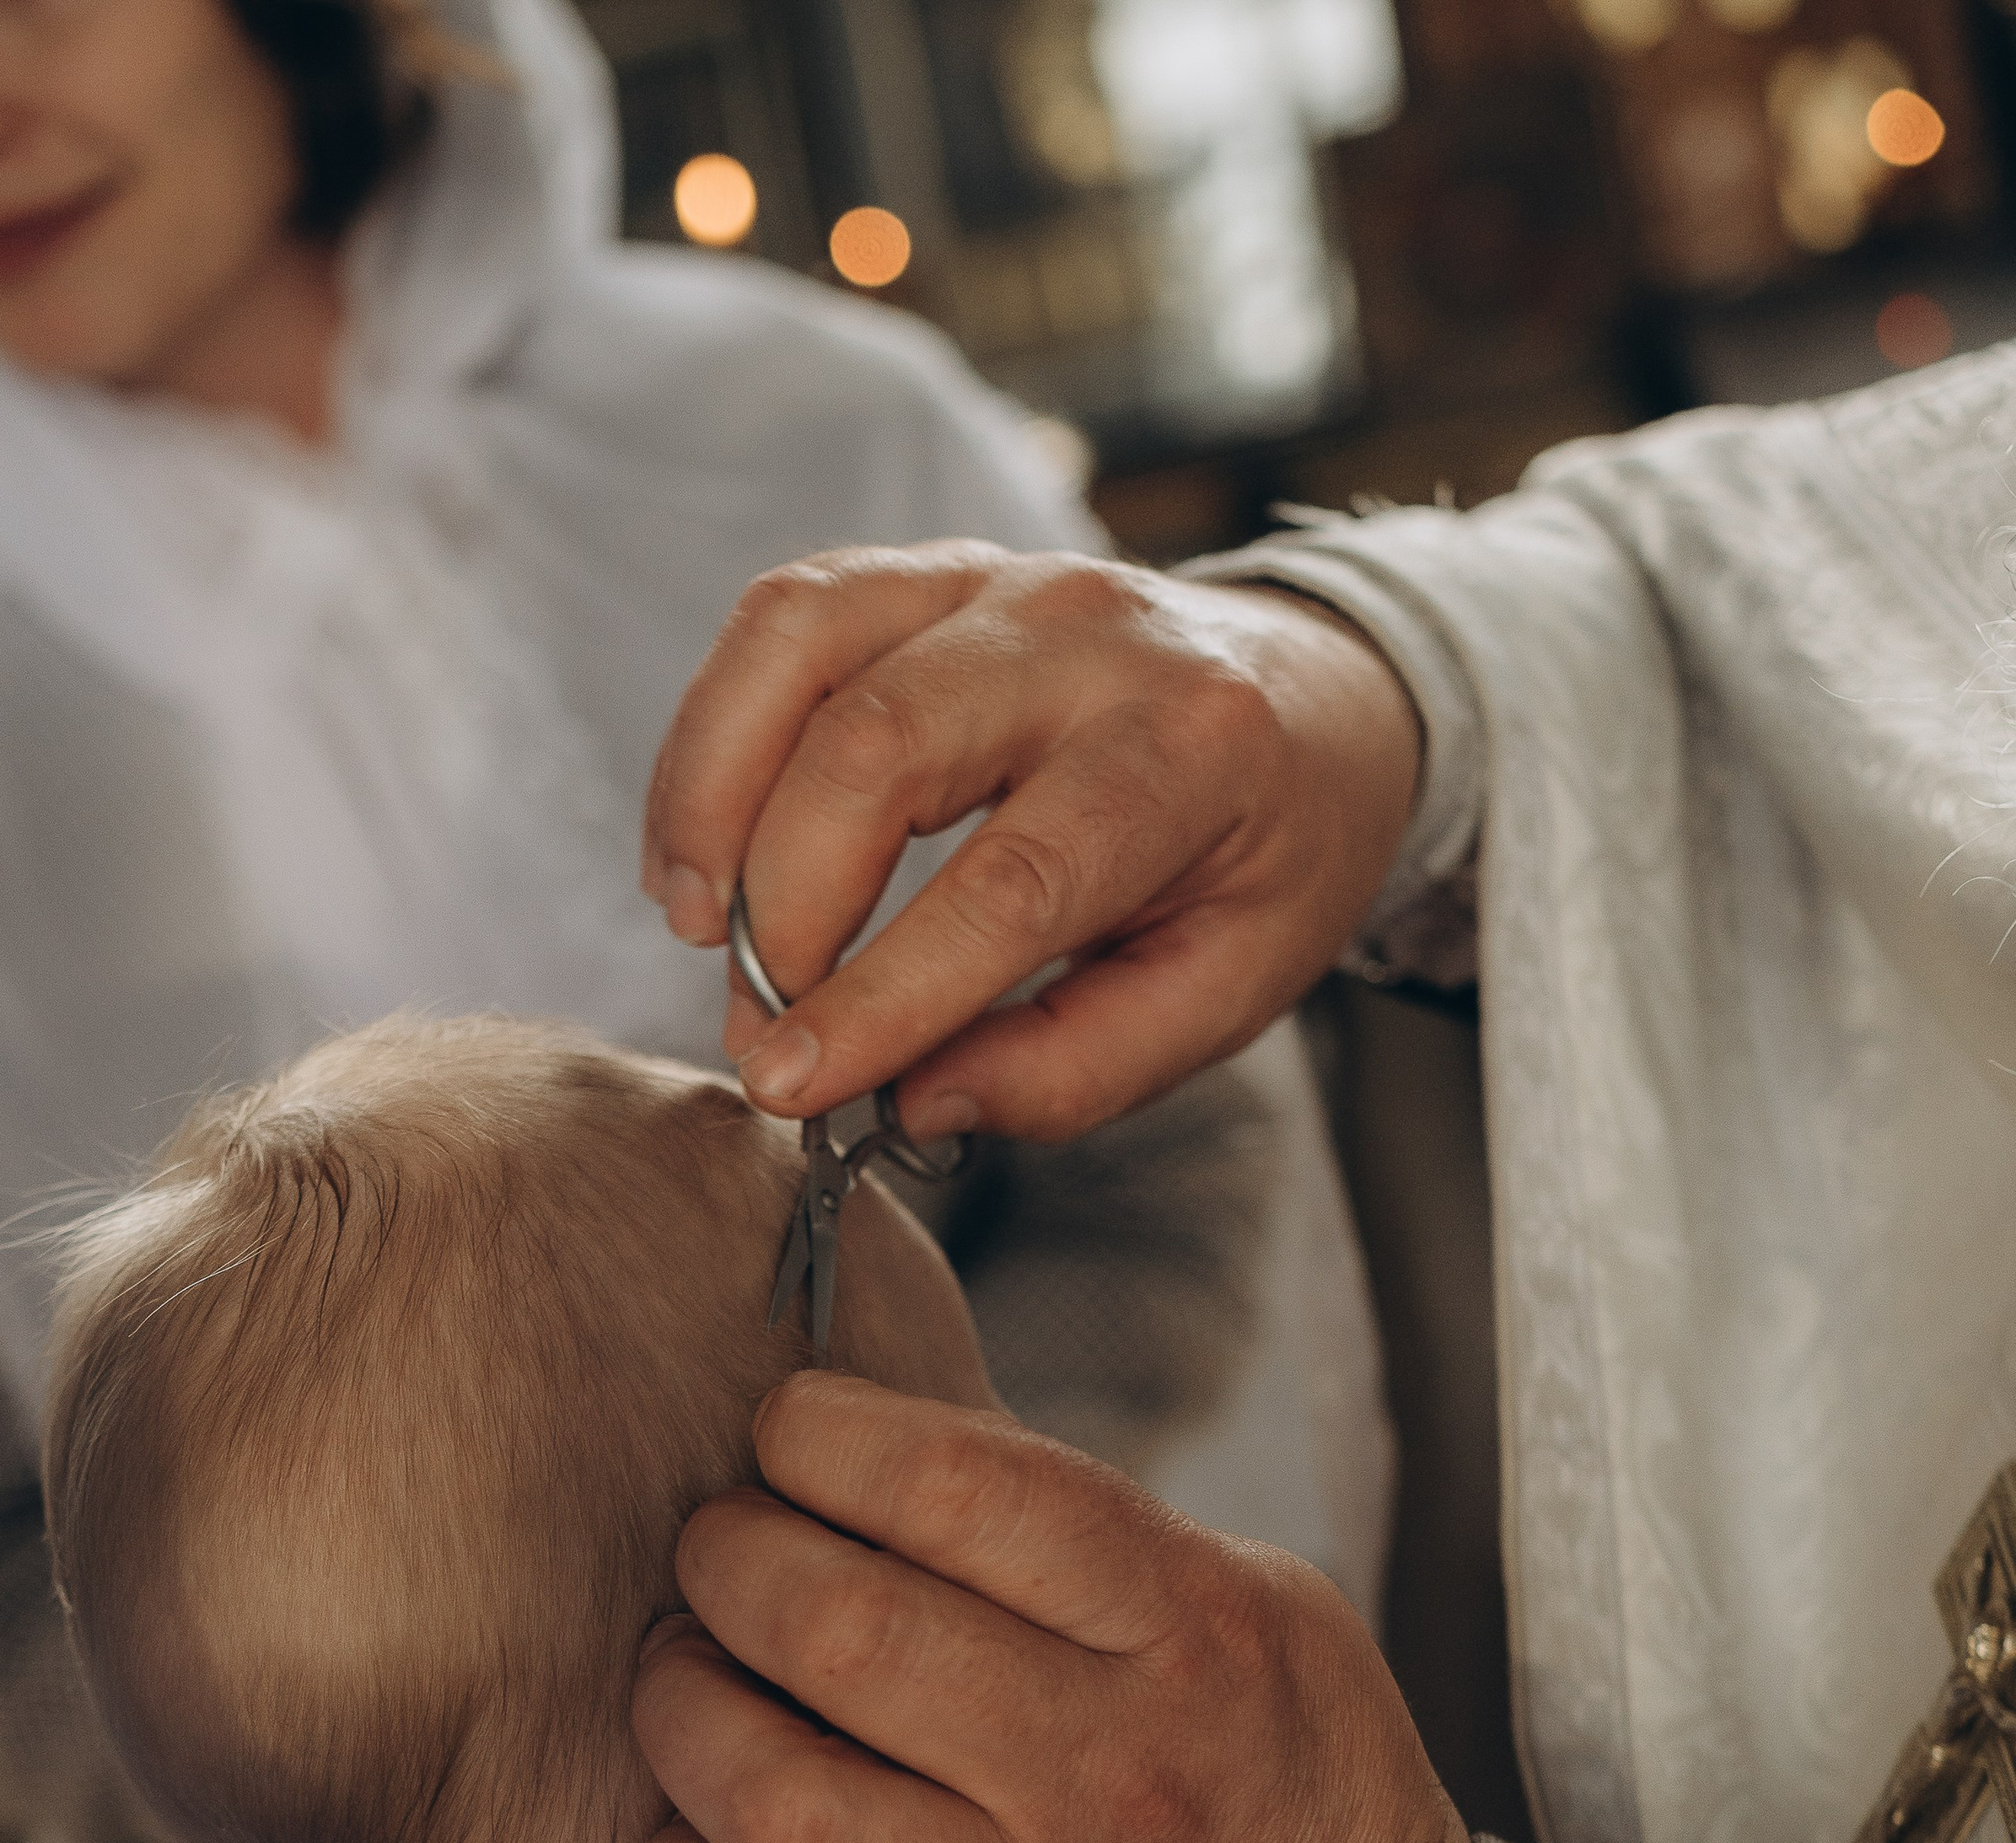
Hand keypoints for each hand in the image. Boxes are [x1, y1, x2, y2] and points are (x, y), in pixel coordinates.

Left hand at [626, 1374, 1464, 1842]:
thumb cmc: (1274, 1769)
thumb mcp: (1248, 1597)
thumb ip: (1077, 1527)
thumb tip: (858, 1456)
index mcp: (1185, 1632)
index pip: (963, 1493)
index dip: (827, 1435)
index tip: (789, 1431)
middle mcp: (1102, 1781)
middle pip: (841, 1632)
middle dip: (733, 1558)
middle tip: (724, 1554)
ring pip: (777, 1806)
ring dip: (686, 1716)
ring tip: (689, 1681)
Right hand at [639, 545, 1421, 1140]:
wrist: (1315, 698)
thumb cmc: (1267, 858)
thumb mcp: (1230, 991)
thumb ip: (1082, 1064)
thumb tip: (919, 1100)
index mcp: (1195, 750)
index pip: (1011, 881)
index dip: (884, 992)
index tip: (792, 1083)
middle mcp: (1090, 636)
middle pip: (879, 748)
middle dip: (787, 909)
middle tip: (761, 1031)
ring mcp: (1000, 580)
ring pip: (804, 649)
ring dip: (717, 799)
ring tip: (699, 926)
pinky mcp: (928, 569)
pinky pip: (784, 618)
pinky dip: (715, 737)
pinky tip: (702, 849)